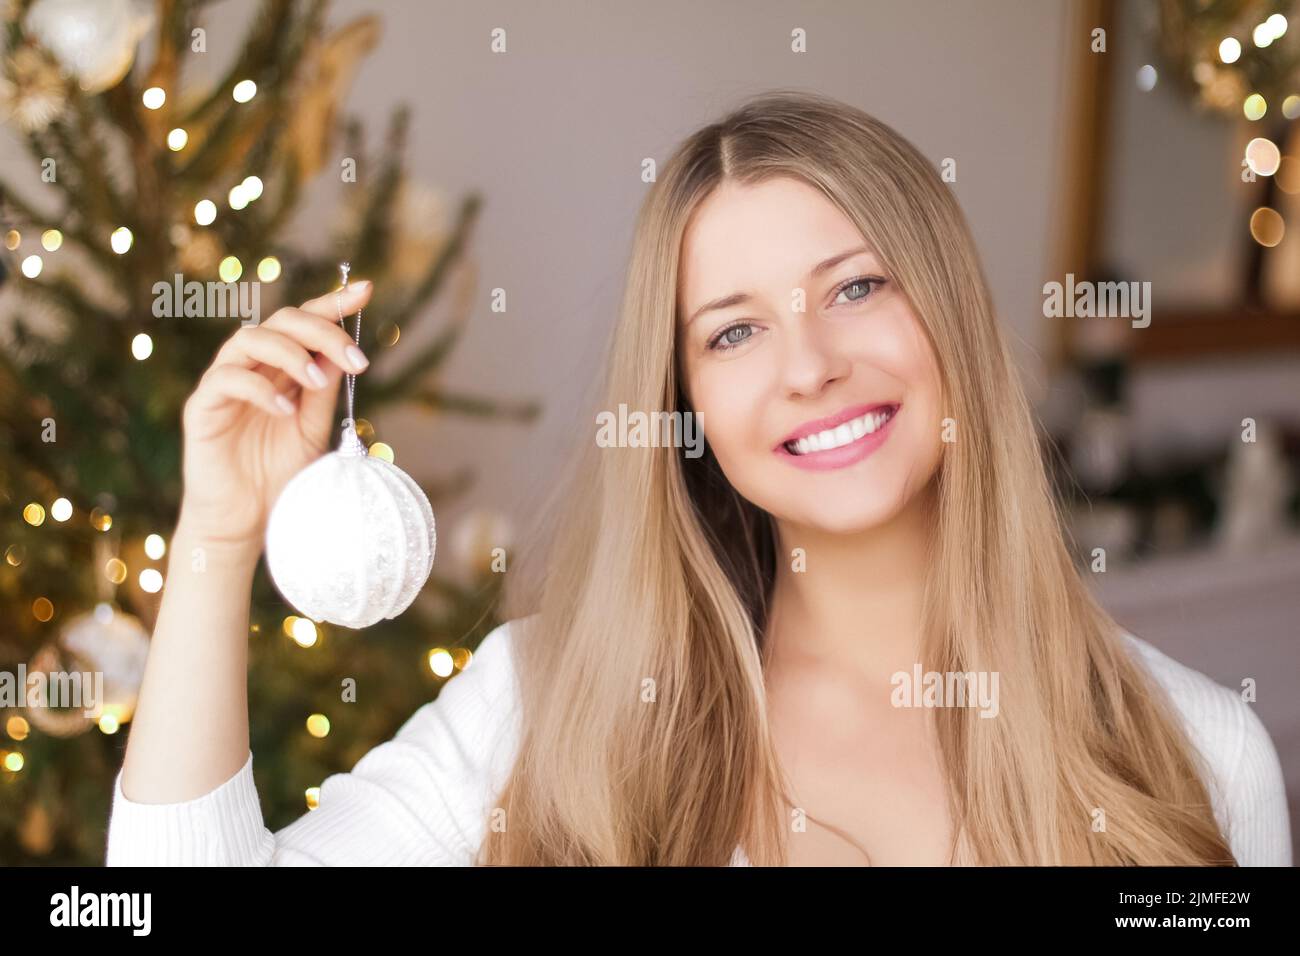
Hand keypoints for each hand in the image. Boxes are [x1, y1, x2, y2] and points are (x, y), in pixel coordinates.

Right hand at [176, 280, 373, 549]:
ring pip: (248, 339)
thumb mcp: (313, 429)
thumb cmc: (278, 475)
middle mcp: (252, 367)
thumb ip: (324, 391)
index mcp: (281, 368)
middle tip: (357, 358)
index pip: (304, 323)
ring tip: (319, 383)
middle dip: (322, 331)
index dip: (332, 303)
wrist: (245, 521)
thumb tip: (344, 351)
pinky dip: (260, 388)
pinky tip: (286, 409)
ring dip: (291, 354)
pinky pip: (226, 379)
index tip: (365, 290)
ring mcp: (224, 384)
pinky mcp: (202, 407)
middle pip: (281, 321)